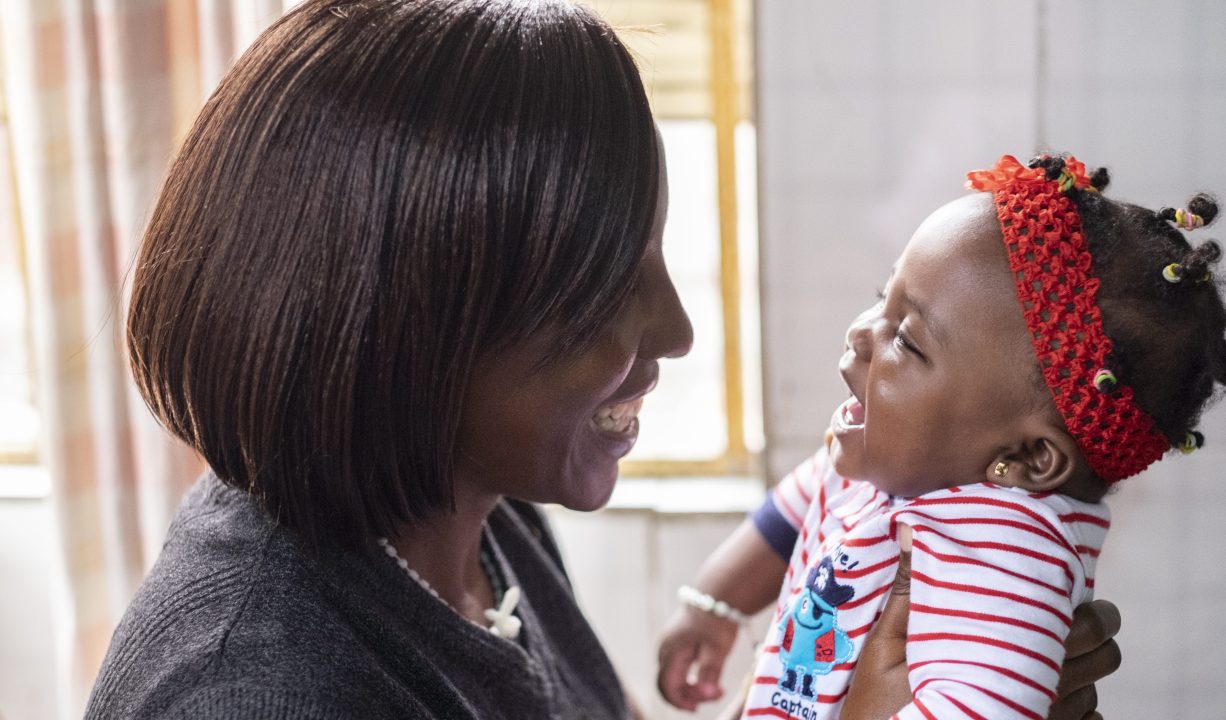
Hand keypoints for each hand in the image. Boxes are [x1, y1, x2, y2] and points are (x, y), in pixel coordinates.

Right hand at [657, 604, 739, 710]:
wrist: (718, 594)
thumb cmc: (717, 620)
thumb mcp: (717, 649)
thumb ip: (709, 674)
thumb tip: (706, 695)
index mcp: (671, 651)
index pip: (666, 686)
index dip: (680, 701)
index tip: (699, 707)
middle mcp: (665, 649)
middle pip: (669, 683)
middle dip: (689, 695)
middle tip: (715, 696)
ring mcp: (670, 644)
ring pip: (674, 675)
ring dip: (691, 687)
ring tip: (716, 689)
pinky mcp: (678, 642)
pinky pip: (679, 666)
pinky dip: (691, 676)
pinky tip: (709, 677)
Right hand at [841, 545, 1122, 719]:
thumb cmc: (883, 709)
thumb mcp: (883, 647)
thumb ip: (909, 590)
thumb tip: (913, 527)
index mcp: (1008, 656)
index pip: (1086, 624)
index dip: (1082, 600)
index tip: (1059, 586)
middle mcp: (1041, 695)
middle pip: (1105, 655)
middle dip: (1093, 630)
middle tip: (1063, 617)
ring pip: (1096, 690)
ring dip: (1077, 671)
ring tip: (1039, 657)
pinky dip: (1075, 710)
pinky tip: (1037, 698)